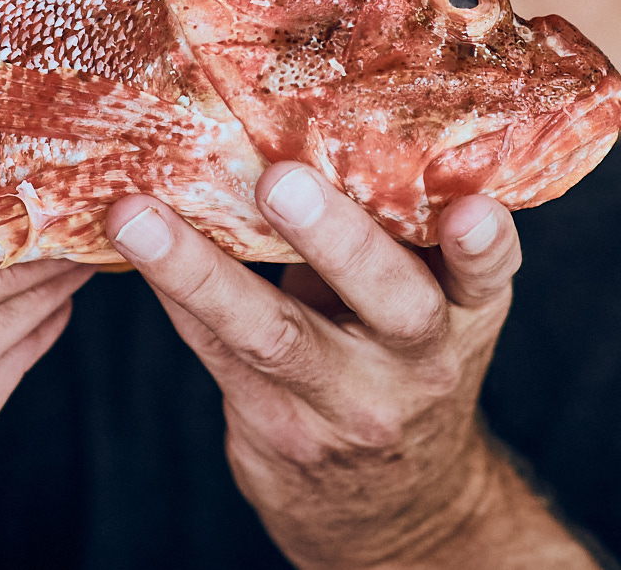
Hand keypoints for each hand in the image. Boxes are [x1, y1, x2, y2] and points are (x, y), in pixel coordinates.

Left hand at [103, 166, 592, 568]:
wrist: (393, 509)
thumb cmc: (399, 359)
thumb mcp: (428, 301)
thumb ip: (393, 230)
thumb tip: (313, 110)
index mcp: (468, 312)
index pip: (490, 274)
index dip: (484, 243)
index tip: (472, 210)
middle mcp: (420, 361)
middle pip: (391, 303)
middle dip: (335, 239)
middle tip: (279, 183)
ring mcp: (348, 404)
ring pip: (273, 335)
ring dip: (199, 270)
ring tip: (139, 218)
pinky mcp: (278, 429)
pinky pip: (215, 349)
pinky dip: (171, 289)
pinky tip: (130, 240)